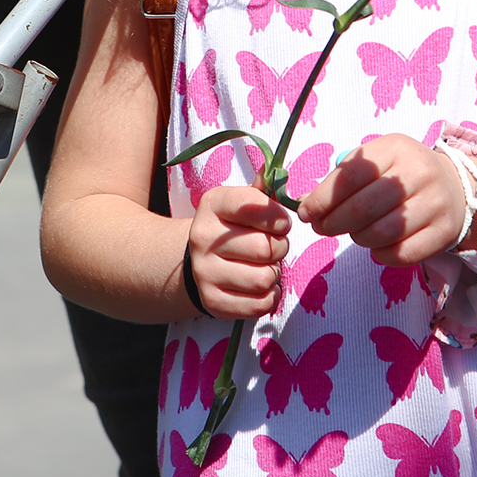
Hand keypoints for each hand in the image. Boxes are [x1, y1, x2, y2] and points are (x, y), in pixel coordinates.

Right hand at [185, 185, 291, 318]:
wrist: (196, 261)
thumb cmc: (231, 227)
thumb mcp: (240, 203)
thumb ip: (262, 190)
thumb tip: (279, 171)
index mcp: (212, 205)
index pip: (254, 205)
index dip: (278, 216)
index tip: (280, 222)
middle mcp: (202, 237)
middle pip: (265, 248)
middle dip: (279, 248)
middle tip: (273, 248)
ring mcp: (204, 272)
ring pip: (263, 278)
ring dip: (273, 274)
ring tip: (264, 267)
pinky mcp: (212, 301)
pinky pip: (259, 305)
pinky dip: (269, 297)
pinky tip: (260, 287)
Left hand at [296, 136, 466, 265]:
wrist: (456, 188)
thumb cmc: (403, 175)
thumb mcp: (377, 162)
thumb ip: (343, 179)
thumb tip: (306, 205)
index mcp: (395, 148)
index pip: (351, 175)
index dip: (322, 198)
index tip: (305, 212)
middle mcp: (418, 173)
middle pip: (363, 207)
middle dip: (333, 222)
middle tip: (321, 228)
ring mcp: (434, 204)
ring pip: (381, 233)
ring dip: (358, 238)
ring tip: (356, 233)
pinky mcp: (444, 232)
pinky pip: (401, 254)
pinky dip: (381, 255)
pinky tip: (378, 246)